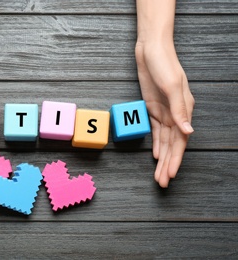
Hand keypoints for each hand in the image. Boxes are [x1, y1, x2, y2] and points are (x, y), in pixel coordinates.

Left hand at [135, 40, 194, 187]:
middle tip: (162, 182)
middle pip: (171, 145)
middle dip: (167, 164)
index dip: (175, 159)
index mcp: (184, 109)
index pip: (179, 141)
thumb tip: (188, 131)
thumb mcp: (172, 86)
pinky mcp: (152, 107)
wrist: (150, 49)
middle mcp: (175, 113)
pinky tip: (155, 154)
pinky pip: (155, 131)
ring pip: (163, 141)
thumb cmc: (164, 64)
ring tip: (158, 173)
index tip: (170, 175)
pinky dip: (156, 144)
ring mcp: (164, 111)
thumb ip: (179, 109)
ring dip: (161, 158)